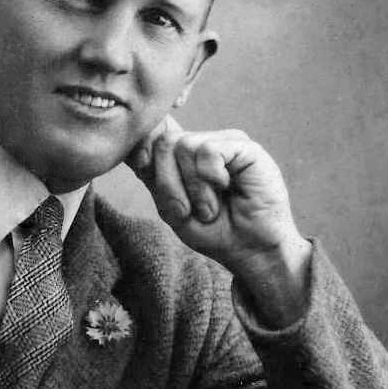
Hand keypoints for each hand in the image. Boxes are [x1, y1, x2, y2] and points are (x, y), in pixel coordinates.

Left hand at [127, 116, 312, 326]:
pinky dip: (210, 178)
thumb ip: (154, 177)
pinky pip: (208, 151)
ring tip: (210, 207)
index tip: (147, 177)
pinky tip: (226, 189)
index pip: (151, 137)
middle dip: (169, 184)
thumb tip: (137, 148)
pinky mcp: (245, 146)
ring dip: (193, 187)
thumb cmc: (214, 232)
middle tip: (190, 211)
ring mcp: (224, 142)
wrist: (250, 251)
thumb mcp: (171, 208)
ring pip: (184, 146)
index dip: (142, 154)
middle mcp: (204, 143)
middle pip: (164, 143)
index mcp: (184, 156)